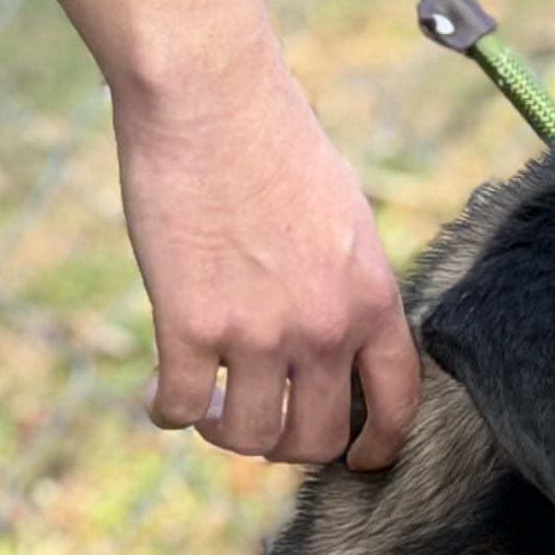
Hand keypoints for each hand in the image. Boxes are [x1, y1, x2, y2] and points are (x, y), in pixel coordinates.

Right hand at [112, 45, 419, 471]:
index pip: (397, 402)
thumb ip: (344, 284)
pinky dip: (167, 412)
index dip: (379, 445)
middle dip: (287, 446)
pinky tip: (156, 398)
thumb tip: (331, 333)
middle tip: (257, 425)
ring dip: (224, 434)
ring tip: (207, 410)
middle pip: (316, 439)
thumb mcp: (343, 216)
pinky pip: (181, 408)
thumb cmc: (270, 138)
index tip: (358, 460)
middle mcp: (324, 327)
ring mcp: (259, 332)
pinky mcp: (191, 325)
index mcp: (370, 298)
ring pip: (249, 438)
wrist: (210, 95)